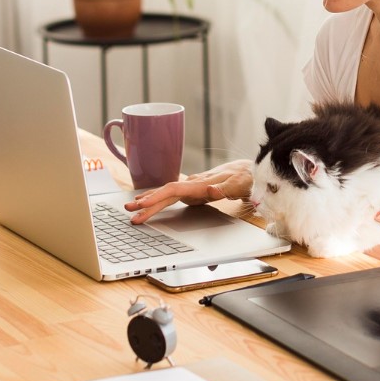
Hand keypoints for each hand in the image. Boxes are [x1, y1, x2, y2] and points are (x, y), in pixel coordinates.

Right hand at [123, 159, 253, 223]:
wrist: (250, 169)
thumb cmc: (246, 178)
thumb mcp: (239, 185)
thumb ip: (224, 188)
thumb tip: (210, 190)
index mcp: (201, 184)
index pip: (173, 190)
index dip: (157, 198)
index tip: (142, 205)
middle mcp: (194, 183)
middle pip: (166, 192)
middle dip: (147, 202)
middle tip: (129, 211)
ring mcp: (193, 186)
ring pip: (167, 193)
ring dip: (150, 200)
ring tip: (132, 206)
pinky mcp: (194, 190)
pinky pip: (172, 194)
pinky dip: (159, 198)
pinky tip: (148, 200)